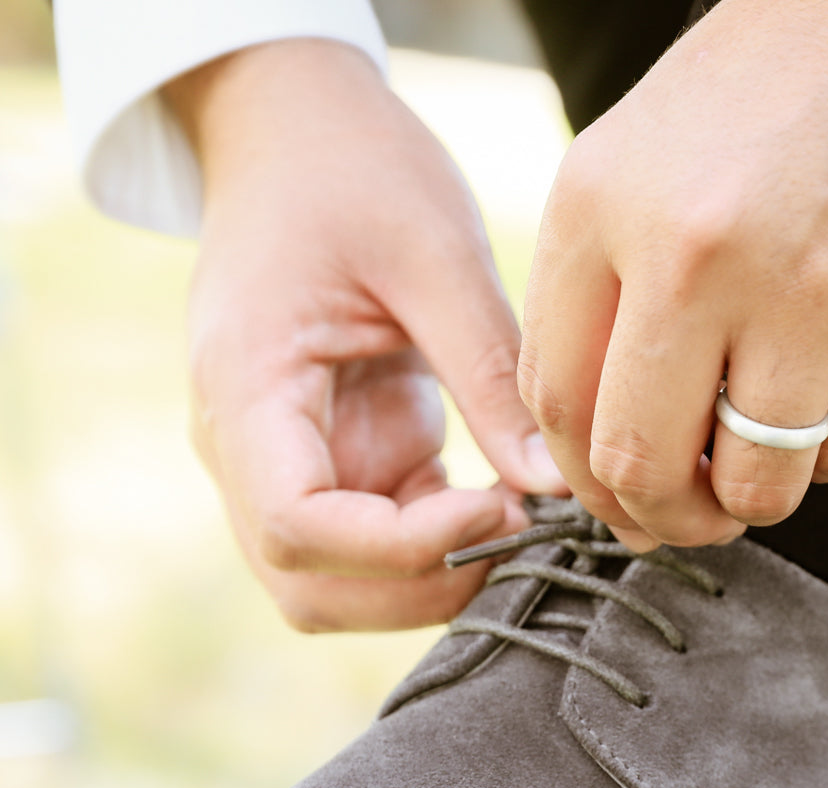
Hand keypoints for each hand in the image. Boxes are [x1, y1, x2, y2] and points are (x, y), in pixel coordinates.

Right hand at [166, 40, 565, 630]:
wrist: (296, 134)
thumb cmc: (353, 170)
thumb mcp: (435, 254)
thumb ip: (491, 374)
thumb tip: (552, 487)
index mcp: (246, 388)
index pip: (296, 525)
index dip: (399, 547)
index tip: (496, 507)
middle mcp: (249, 447)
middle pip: (310, 583)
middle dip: (418, 585)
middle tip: (517, 531)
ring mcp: (288, 462)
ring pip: (339, 584)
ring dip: (429, 578)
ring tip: (515, 517)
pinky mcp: (337, 460)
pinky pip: (378, 545)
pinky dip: (441, 546)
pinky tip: (501, 498)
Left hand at [518, 0, 827, 550]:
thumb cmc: (774, 88)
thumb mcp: (640, 161)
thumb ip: (601, 294)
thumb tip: (592, 445)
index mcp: (601, 208)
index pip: (555, 404)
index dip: (584, 483)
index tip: (618, 500)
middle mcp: (694, 253)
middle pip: (641, 463)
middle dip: (661, 519)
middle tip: (689, 518)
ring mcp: (810, 286)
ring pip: (755, 481)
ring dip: (753, 500)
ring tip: (762, 467)